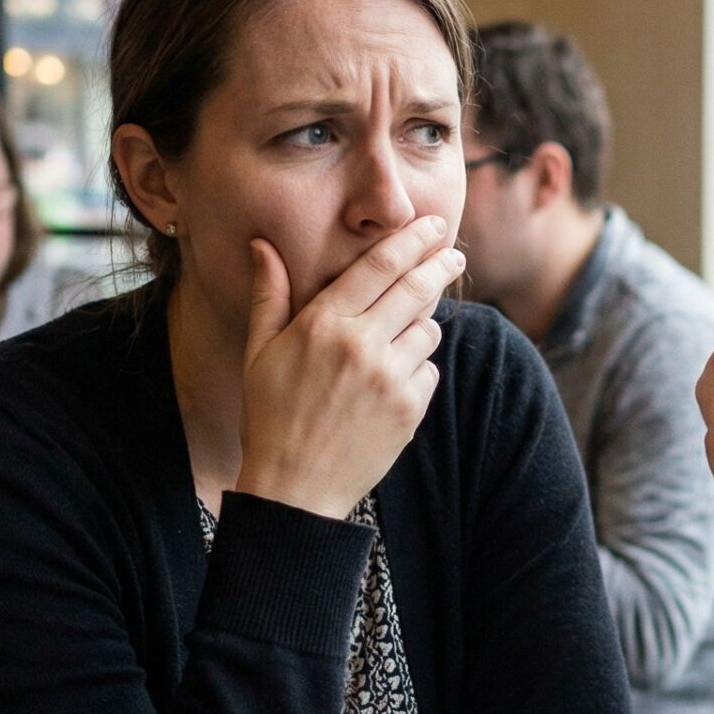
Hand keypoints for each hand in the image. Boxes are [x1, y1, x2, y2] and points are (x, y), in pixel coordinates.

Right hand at [235, 215, 460, 518]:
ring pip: (428, 330)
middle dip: (440, 264)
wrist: (295, 488)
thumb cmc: (270, 416)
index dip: (411, 240)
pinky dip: (416, 370)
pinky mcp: (409, 408)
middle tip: (454, 253)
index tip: (432, 225)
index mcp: (323, 324)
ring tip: (400, 337)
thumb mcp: (258, 352)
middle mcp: (361, 345)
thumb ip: (269, 295)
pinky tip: (391, 383)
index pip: (379, 266)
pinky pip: (429, 371)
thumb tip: (262, 244)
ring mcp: (389, 378)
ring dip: (421, 325)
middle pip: (417, 288)